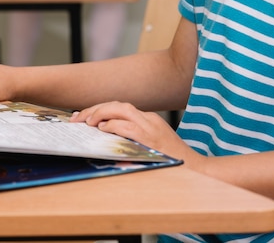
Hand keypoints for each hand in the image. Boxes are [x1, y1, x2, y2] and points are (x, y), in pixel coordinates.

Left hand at [71, 101, 195, 161]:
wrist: (195, 168)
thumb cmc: (171, 160)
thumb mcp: (150, 144)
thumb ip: (132, 137)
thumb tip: (106, 136)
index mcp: (148, 119)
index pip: (119, 108)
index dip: (100, 110)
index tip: (84, 117)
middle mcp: (148, 119)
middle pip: (118, 104)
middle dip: (96, 108)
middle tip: (78, 118)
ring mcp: (150, 127)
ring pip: (122, 110)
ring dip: (101, 113)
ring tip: (87, 121)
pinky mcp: (151, 139)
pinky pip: (128, 126)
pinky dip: (113, 125)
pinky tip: (102, 129)